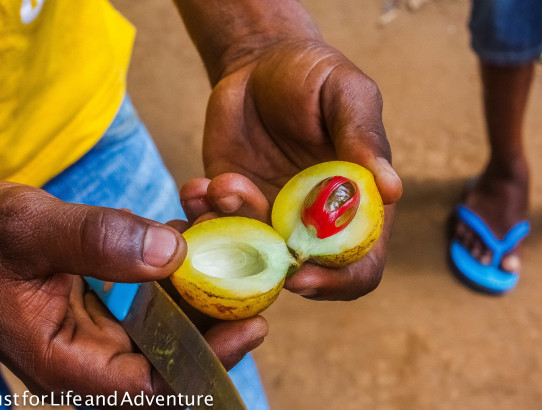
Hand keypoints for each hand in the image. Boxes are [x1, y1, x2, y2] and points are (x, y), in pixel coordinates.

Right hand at [0, 182, 265, 399]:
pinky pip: (159, 297)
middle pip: (175, 355)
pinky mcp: (112, 308)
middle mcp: (93, 356)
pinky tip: (189, 232)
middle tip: (253, 277)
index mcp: (67, 362)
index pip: (153, 386)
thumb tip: (172, 254)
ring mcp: (105, 333)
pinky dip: (179, 268)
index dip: (207, 361)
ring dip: (202, 283)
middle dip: (218, 314)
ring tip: (220, 238)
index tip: (252, 326)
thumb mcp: (29, 230)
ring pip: (173, 322)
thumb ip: (92, 240)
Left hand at [202, 40, 401, 299]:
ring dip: (230, 232)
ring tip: (222, 185)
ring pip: (248, 255)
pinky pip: (213, 226)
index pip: (358, 266)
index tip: (303, 276)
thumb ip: (364, 138)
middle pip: (300, 273)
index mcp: (355, 205)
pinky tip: (200, 186)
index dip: (338, 282)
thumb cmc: (314, 75)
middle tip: (245, 239)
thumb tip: (392, 190)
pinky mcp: (231, 202)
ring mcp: (269, 215)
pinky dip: (202, 215)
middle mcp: (313, 221)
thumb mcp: (346, 94)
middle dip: (268, 267)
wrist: (259, 63)